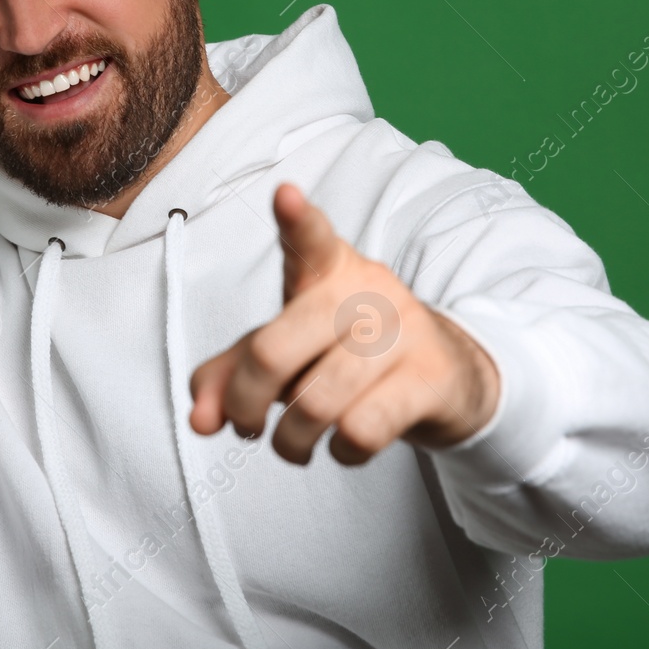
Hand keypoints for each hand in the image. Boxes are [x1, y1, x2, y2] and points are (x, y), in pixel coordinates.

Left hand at [189, 183, 500, 465]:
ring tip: (293, 444)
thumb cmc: (349, 354)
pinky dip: (341, 453)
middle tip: (245, 425)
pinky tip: (344, 446)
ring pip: (319, 402)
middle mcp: (367, 291)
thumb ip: (233, 374)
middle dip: (245, 402)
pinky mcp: (429, 379)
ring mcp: (404, 333)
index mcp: (327, 270)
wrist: (448, 377)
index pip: (310, 240)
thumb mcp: (287, 352)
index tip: (285, 196)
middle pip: (275, 350)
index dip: (296, 220)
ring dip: (291, 440)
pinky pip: (364, 429)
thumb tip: (200, 419)